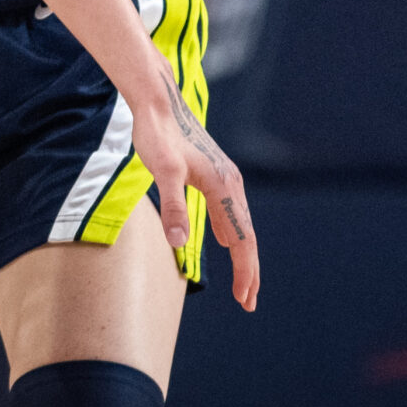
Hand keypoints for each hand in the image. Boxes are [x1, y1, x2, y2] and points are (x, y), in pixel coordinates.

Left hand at [132, 82, 259, 311]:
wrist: (158, 103)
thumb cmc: (157, 135)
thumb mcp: (162, 172)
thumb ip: (172, 206)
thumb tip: (178, 242)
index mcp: (224, 186)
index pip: (241, 240)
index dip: (244, 271)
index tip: (243, 299)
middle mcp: (231, 183)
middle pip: (247, 236)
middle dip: (249, 271)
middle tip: (248, 303)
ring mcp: (225, 178)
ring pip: (240, 224)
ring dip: (243, 255)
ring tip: (243, 282)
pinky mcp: (214, 175)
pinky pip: (230, 212)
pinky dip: (232, 234)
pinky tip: (224, 240)